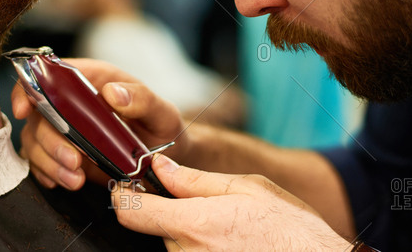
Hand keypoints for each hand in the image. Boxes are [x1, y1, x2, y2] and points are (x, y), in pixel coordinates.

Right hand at [13, 58, 187, 189]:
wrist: (167, 158)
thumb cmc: (162, 126)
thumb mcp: (161, 111)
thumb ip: (142, 99)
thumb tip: (113, 93)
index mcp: (90, 79)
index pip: (48, 74)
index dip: (29, 88)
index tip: (25, 110)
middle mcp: (71, 103)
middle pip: (38, 114)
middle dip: (49, 140)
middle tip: (74, 161)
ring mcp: (65, 130)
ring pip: (35, 141)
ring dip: (49, 162)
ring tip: (75, 180)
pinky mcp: (65, 155)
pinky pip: (42, 163)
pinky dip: (48, 174)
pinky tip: (66, 182)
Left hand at [112, 156, 351, 250]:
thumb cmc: (290, 228)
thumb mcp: (246, 187)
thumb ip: (195, 179)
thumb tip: (161, 167)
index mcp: (194, 225)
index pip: (132, 213)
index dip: (122, 196)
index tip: (124, 187)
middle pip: (156, 229)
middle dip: (171, 212)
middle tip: (203, 204)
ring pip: (175, 246)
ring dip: (190, 232)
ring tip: (227, 227)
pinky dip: (202, 248)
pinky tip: (231, 243)